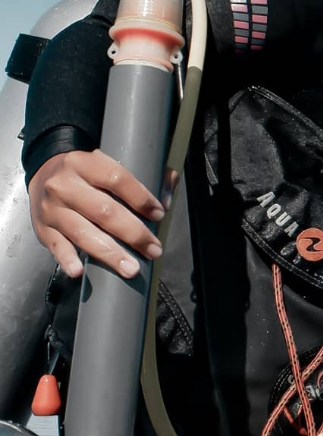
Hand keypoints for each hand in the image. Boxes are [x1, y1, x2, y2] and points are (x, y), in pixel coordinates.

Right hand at [27, 150, 167, 278]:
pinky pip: (57, 246)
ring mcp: (52, 209)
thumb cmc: (88, 174)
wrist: (44, 175)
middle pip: (104, 211)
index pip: (117, 179)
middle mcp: (65, 184)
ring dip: (110, 253)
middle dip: (134, 233)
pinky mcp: (43, 229)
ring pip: (83, 233)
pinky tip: (79, 271)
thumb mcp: (110, 163)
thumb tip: (166, 201)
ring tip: (132, 268)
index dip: (141, 198)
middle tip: (154, 249)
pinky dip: (67, 260)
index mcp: (85, 163)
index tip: (159, 214)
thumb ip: (145, 175)